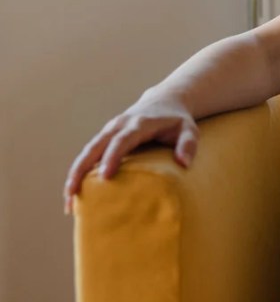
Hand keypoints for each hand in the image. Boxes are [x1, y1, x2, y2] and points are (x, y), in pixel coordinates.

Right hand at [63, 95, 198, 214]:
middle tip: (73, 193)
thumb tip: (183, 164)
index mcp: (139, 124)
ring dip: (75, 174)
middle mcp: (119, 125)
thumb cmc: (178, 120)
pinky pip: (88, 155)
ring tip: (69, 200)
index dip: (113, 157)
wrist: (164, 101)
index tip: (105, 177)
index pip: (122, 140)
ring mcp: (109, 131)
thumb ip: (188, 144)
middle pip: (95, 146)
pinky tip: (75, 193)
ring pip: (87, 152)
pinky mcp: (105, 138)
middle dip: (82, 169)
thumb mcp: (189, 129)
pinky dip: (79, 172)